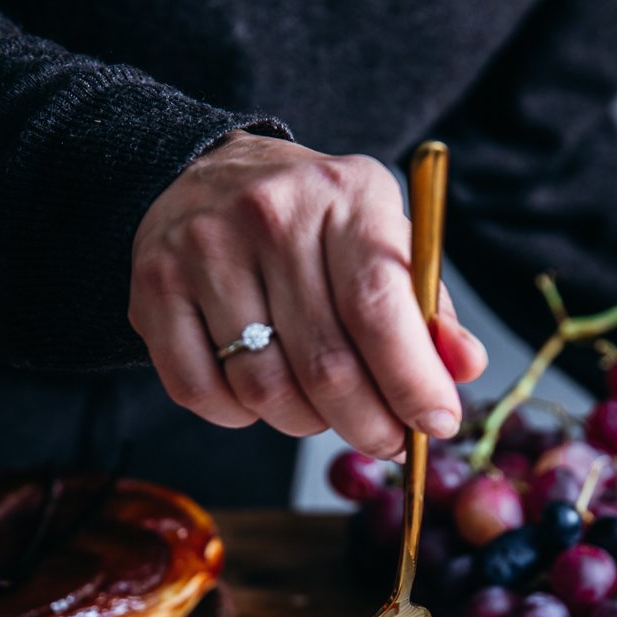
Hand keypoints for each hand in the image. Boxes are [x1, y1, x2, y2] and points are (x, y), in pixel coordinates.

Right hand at [128, 131, 486, 457]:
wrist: (210, 175)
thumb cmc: (316, 226)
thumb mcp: (384, 242)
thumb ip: (428, 310)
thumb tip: (463, 369)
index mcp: (346, 196)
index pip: (379, 308)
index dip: (412, 382)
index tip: (436, 425)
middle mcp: (270, 214)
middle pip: (325, 364)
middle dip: (367, 425)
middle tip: (387, 441)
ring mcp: (203, 249)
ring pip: (265, 389)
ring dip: (304, 424)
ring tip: (321, 409)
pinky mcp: (153, 287)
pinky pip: (201, 394)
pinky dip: (240, 416)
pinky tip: (260, 394)